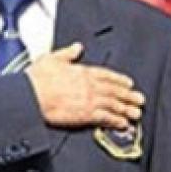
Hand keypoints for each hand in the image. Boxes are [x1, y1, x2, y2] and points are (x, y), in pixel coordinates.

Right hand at [25, 43, 144, 129]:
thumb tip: (76, 47)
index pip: (107, 75)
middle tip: (140, 100)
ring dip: (127, 109)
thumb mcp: (51, 58)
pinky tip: (123, 124)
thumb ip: (67, 53)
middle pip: (115, 91)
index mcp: (83, 72)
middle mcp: (91, 86)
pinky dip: (116, 121)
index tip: (129, 83)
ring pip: (114, 105)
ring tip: (137, 113)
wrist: (30, 96)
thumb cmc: (36, 78)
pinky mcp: (86, 115)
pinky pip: (106, 118)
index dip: (120, 80)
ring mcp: (90, 100)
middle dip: (129, 96)